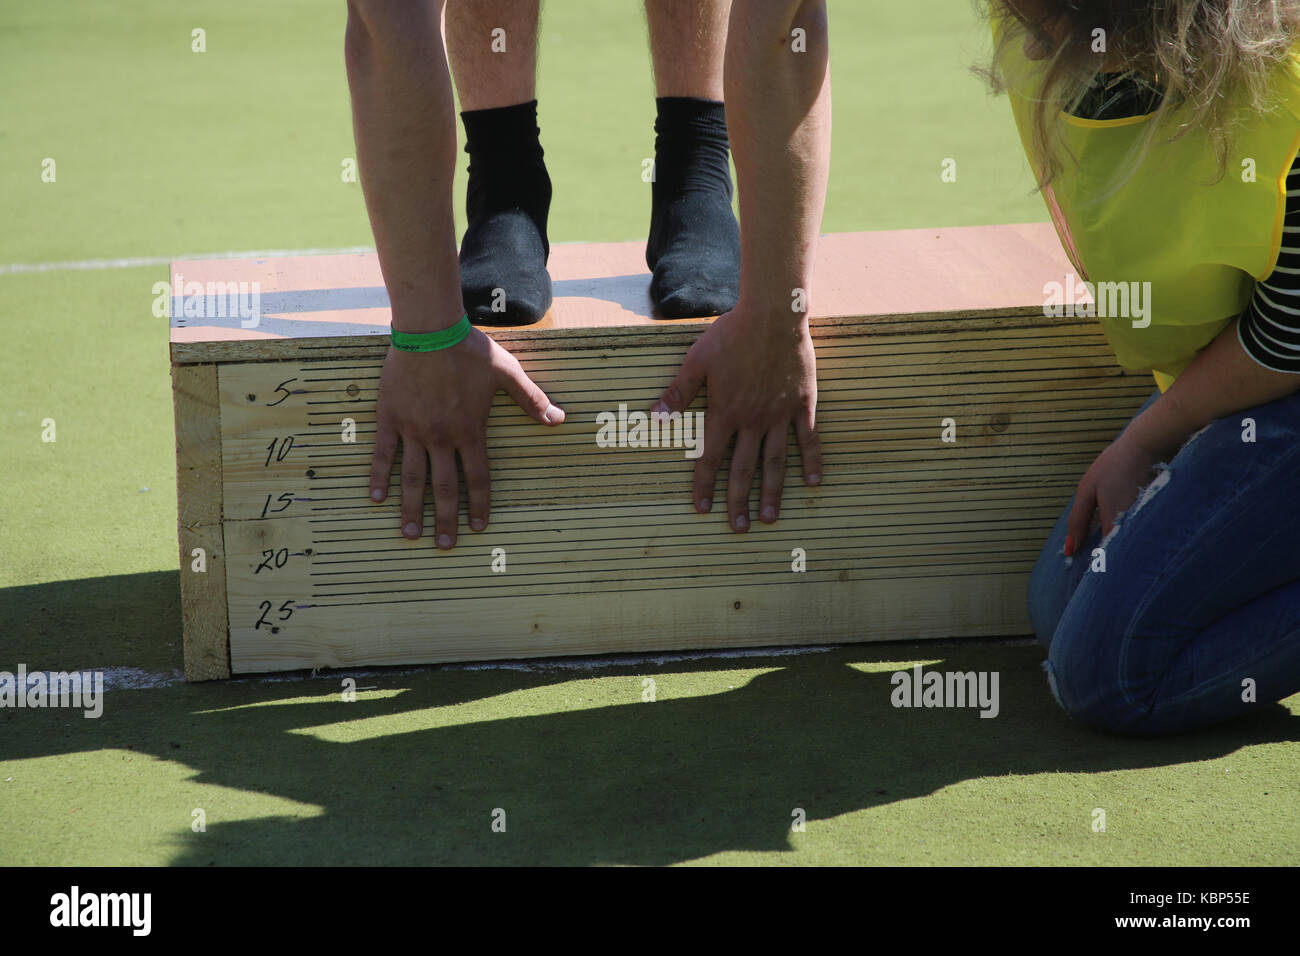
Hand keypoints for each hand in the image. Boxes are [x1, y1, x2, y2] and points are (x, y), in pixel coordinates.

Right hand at [369, 327, 563, 547]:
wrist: (429, 330)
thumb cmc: (470, 351)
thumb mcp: (507, 373)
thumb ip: (532, 399)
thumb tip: (559, 419)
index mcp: (470, 431)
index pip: (477, 478)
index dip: (478, 505)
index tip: (478, 528)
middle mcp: (441, 438)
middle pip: (443, 487)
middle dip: (444, 519)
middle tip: (443, 545)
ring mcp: (413, 430)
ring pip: (412, 478)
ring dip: (412, 508)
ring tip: (410, 534)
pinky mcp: (390, 418)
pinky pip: (383, 454)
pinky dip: (379, 477)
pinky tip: (376, 498)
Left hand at [652, 307, 820, 530]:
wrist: (772, 315)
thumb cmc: (731, 334)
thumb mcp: (696, 361)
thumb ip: (677, 393)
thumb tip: (654, 418)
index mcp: (724, 412)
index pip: (710, 458)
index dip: (704, 485)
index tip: (702, 509)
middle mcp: (752, 420)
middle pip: (744, 469)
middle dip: (738, 501)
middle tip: (739, 528)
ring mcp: (779, 415)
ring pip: (775, 462)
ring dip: (772, 493)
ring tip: (769, 518)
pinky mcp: (802, 405)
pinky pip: (808, 440)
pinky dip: (811, 462)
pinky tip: (813, 484)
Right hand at [1065, 431, 1162, 555]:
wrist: (1147, 441)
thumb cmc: (1125, 473)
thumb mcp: (1114, 506)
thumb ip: (1107, 529)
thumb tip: (1105, 551)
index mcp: (1085, 491)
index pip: (1077, 521)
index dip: (1075, 539)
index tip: (1070, 553)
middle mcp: (1094, 483)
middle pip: (1087, 511)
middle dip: (1085, 528)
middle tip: (1084, 544)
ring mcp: (1110, 474)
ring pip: (1103, 502)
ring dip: (1103, 518)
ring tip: (1106, 530)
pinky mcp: (1128, 470)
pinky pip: (1119, 494)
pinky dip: (1118, 507)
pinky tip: (1127, 510)